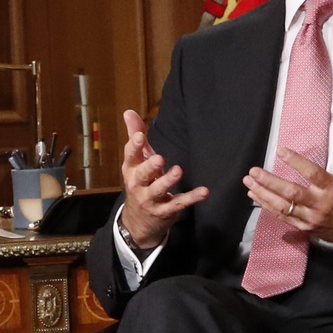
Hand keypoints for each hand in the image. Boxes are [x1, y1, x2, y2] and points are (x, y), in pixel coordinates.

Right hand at [118, 108, 206, 251]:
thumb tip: (128, 111)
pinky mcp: (165, 211)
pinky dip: (192, 198)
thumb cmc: (140, 182)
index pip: (130, 156)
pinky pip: (179, 203)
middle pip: (142, 175)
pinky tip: (204, 191)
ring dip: (168, 181)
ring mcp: (151, 200)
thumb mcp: (136, 161)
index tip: (140, 136)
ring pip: (158, 190)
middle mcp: (138, 185)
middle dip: (149, 167)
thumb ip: (135, 136)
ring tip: (178, 170)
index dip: (134, 146)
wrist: (138, 221)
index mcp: (130, 170)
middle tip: (159, 158)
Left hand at [244, 122, 332, 259]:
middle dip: (270, 182)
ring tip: (249, 182)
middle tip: (253, 171)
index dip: (296, 162)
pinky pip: (284, 217)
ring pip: (283, 207)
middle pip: (291, 193)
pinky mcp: (305, 227)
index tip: (280, 151)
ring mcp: (311, 218)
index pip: (312, 174)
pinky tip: (257, 196)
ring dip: (264, 194)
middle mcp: (321, 205)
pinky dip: (268, 207)